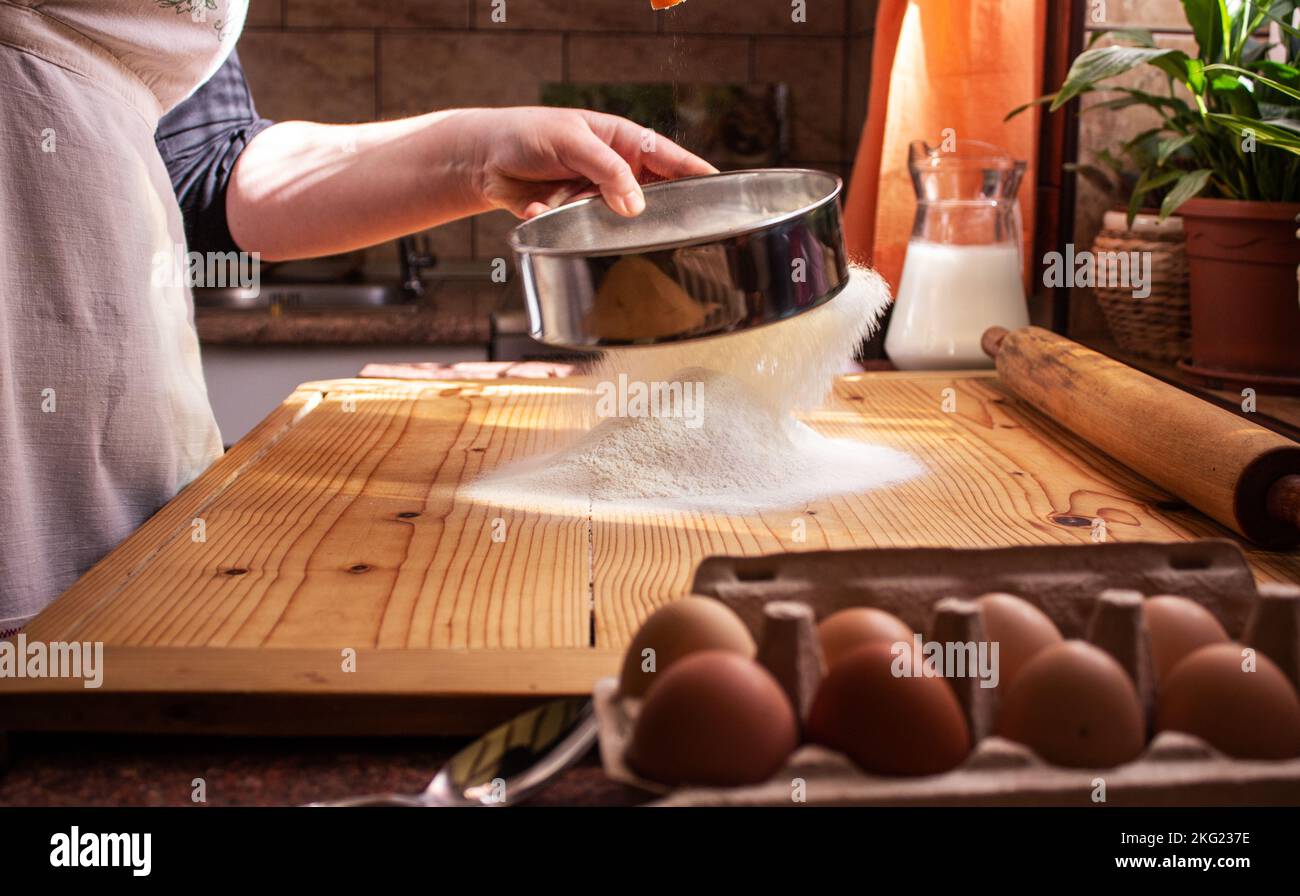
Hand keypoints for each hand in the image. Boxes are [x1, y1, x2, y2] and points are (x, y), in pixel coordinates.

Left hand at [464, 107, 717, 218]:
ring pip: (618, 222)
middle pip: (652, 197)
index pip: (670, 159)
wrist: (483, 160)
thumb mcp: (571, 141)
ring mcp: (597, 199)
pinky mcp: (575, 221)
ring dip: (597, 218)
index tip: (722, 191)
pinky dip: (563, 225)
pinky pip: (583, 233)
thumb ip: (606, 170)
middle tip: (661, 226)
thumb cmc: (529, 135)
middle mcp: (617, 173)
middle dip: (653, 212)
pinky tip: (540, 206)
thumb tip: (635, 206)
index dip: (696, 175)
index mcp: (625, 143)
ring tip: (573, 200)